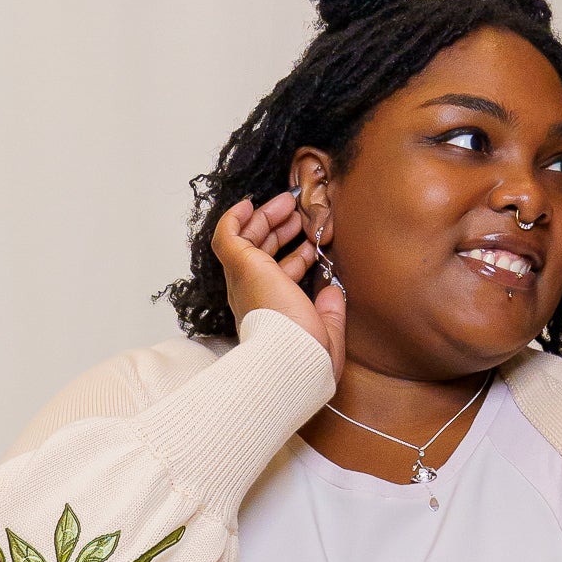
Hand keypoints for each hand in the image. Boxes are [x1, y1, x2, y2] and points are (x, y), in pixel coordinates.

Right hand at [211, 192, 345, 380]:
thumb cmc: (306, 356)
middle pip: (261, 252)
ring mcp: (244, 279)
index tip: (311, 244)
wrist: (292, 360)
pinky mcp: (241, 266)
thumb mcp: (327, 331)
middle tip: (297, 213)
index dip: (295, 256)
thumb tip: (333, 290)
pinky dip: (234, 217)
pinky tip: (249, 203)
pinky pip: (227, 235)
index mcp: (271, 310)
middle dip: (279, 229)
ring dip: (265, 218)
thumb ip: (330, 311)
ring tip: (286, 202)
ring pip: (247, 239)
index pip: (279, 275)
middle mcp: (252, 294)